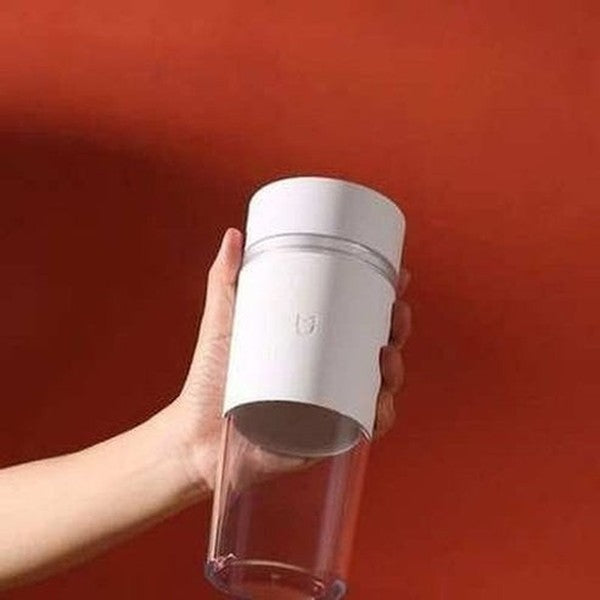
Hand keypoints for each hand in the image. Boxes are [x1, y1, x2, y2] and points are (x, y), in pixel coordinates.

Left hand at [168, 228, 411, 492]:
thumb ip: (225, 279)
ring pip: (380, 386)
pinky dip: (381, 413)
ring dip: (396, 368)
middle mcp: (327, 375)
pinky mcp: (325, 435)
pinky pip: (365, 426)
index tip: (395, 277)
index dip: (382, 301)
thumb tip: (233, 236)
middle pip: (378, 349)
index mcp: (312, 348)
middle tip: (395, 310)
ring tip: (386, 351)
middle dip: (396, 328)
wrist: (195, 435)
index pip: (357, 321)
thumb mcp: (222, 322)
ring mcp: (329, 406)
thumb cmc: (209, 381)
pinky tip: (379, 398)